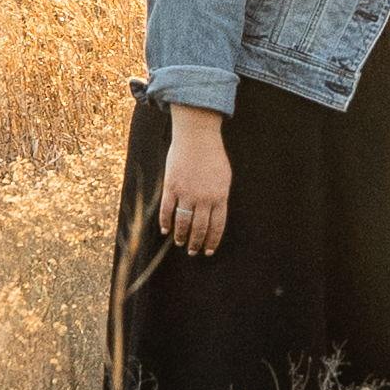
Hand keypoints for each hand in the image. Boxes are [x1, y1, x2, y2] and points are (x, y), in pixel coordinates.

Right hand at [159, 105, 233, 254]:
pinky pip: (167, 210)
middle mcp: (204, 198)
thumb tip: (215, 214)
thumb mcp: (224, 177)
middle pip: (200, 228)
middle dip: (196, 243)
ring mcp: (187, 193)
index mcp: (220, 196)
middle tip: (193, 251)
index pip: (217, 226)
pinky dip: (165, 222)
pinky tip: (165, 230)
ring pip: (183, 223)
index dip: (212, 240)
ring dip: (181, 236)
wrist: (197, 137)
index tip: (208, 250)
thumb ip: (219, 196)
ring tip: (180, 243)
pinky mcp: (172, 187)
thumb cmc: (212, 155)